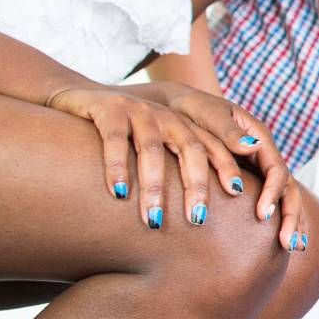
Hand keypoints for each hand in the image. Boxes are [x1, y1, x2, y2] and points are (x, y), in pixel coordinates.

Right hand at [43, 82, 304, 249]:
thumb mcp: (156, 148)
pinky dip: (117, 166)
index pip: (214, 149)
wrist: (79, 98)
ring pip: (152, 149)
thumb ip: (181, 168)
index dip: (228, 169)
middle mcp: (168, 118)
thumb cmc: (125, 136)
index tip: (240, 196)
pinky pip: (115, 139)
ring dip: (153, 187)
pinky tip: (119, 192)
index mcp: (184, 127)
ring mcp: (139, 111)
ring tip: (154, 221)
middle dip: (196, 186)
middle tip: (197, 220)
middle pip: (191, 149)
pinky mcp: (109, 109)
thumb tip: (211, 209)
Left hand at [152, 83, 305, 250]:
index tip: (263, 215)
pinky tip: (282, 241)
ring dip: (292, 221)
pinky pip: (272, 200)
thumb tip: (252, 147)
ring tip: (293, 247)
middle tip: (288, 243)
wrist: (180, 109)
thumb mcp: (209, 115)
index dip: (273, 192)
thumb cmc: (192, 110)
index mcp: (260, 138)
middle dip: (291, 215)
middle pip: (288, 187)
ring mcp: (260, 168)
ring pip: (285, 196)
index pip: (277, 169)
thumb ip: (229, 132)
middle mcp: (265, 155)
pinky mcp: (251, 179)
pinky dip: (280, 220)